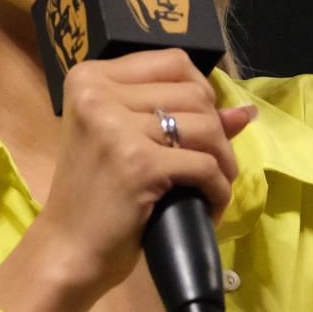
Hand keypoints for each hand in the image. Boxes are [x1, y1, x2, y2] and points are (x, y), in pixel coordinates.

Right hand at [40, 49, 256, 297]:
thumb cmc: (93, 196)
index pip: (172, 61)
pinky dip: (218, 189)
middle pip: (194, 93)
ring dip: (222, 161)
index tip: (201, 126)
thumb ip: (180, 118)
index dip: (200, 92)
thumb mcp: (126, 143)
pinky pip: (205, 166)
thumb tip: (246, 111)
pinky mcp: (138, 163)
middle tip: (210, 165)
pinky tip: (208, 206)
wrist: (67, 250)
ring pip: (206, 126)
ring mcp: (116, 127)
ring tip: (212, 186)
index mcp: (89, 78)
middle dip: (215, 132)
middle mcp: (97, 94)